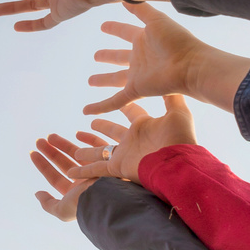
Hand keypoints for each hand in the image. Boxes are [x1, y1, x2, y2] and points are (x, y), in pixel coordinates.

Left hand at [29, 129, 112, 220]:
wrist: (109, 195)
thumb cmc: (85, 203)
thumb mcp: (62, 210)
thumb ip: (48, 204)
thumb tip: (38, 194)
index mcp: (76, 194)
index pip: (56, 178)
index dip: (43, 166)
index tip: (32, 153)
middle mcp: (86, 182)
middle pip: (65, 164)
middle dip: (51, 152)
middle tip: (39, 140)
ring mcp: (98, 171)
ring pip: (78, 154)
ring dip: (63, 144)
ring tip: (50, 136)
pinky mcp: (109, 161)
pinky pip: (98, 147)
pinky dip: (89, 140)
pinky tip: (76, 133)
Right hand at [66, 96, 198, 182]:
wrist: (178, 165)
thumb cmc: (180, 139)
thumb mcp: (178, 112)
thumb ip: (172, 96)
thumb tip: (174, 74)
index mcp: (145, 125)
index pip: (131, 111)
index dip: (123, 104)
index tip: (115, 96)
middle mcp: (133, 140)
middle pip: (112, 131)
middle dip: (101, 126)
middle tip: (89, 118)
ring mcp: (124, 155)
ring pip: (99, 152)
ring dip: (86, 151)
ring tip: (73, 150)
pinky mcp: (117, 168)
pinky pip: (95, 171)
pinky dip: (82, 173)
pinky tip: (70, 174)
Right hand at [83, 3, 249, 115]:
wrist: (191, 65)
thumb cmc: (177, 41)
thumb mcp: (156, 19)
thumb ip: (140, 9)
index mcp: (144, 39)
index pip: (124, 32)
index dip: (114, 28)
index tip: (102, 26)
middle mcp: (140, 58)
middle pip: (119, 57)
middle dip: (107, 56)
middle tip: (95, 56)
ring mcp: (137, 75)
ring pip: (115, 79)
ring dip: (103, 80)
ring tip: (90, 80)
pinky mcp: (136, 90)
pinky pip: (114, 101)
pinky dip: (100, 107)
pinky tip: (87, 110)